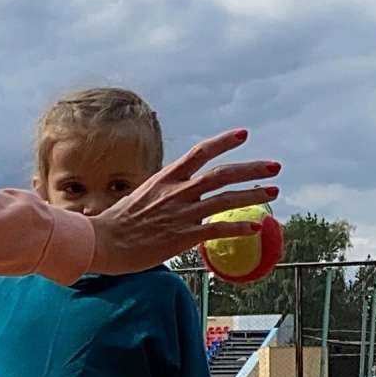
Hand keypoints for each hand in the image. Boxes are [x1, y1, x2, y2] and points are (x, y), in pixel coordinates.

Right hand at [90, 132, 279, 274]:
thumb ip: (160, 195)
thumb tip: (170, 198)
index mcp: (165, 179)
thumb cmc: (114, 224)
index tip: (244, 134)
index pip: (200, 152)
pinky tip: (255, 228)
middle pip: (222, 173)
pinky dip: (238, 227)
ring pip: (225, 199)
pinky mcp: (182, 237)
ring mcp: (181, 214)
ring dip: (253, 194)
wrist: (100, 242)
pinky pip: (217, 229)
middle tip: (275, 166)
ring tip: (273, 192)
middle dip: (251, 168)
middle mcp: (177, 192)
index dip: (224, 141)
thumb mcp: (139, 198)